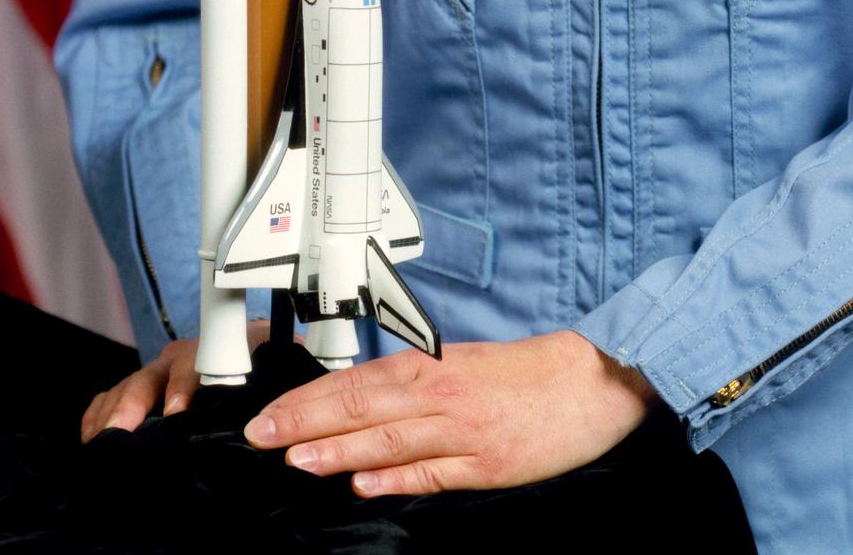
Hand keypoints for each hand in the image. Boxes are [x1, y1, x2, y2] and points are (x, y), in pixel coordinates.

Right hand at [80, 321, 269, 440]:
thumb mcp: (279, 373)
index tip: (175, 411)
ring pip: (129, 387)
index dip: (183, 385)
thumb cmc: (268, 369)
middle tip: (118, 434)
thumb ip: (275, 391)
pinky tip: (91, 438)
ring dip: (112, 414)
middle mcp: (184, 357)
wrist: (256, 352)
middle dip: (133, 405)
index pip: (197, 363)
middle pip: (152, 376)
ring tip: (100, 444)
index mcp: (218, 350)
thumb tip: (270, 420)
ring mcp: (160, 371)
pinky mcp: (144, 386)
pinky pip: (113, 396)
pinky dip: (99, 415)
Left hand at [243, 328, 659, 496]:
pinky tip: (364, 484)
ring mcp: (465, 431)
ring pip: (391, 438)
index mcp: (436, 367)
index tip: (268, 414)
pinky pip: (435, 471)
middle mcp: (444, 394)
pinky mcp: (488, 464)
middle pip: (365, 406)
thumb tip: (359, 410)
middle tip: (260, 436)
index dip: (309, 399)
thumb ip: (416, 390)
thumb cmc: (527, 374)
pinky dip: (398, 477)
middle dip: (307, 421)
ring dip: (339, 449)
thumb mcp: (466, 369)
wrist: (592, 380)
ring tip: (296, 460)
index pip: (358, 382)